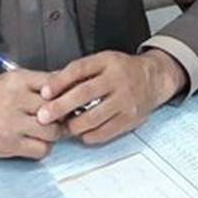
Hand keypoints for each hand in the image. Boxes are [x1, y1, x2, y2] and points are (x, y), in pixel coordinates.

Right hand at [0, 68, 62, 158]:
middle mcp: (16, 100)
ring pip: (52, 132)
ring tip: (46, 130)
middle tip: (59, 117)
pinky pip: (41, 150)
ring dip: (53, 133)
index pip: (55, 83)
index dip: (65, 92)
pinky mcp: (9, 144)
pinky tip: (35, 141)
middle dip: (61, 115)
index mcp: (18, 80)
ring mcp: (12, 124)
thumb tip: (67, 82)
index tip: (67, 98)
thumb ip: (37, 82)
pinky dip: (42, 147)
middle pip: (57, 109)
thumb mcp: (10, 81)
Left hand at [36, 50, 185, 144]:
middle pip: (84, 94)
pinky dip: (88, 135)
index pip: (79, 69)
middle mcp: (118, 79)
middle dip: (60, 107)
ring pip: (93, 117)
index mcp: (108, 62)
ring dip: (73, 125)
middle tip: (43, 116)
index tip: (44, 93)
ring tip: (63, 126)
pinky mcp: (130, 118)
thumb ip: (79, 73)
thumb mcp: (102, 62)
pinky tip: (82, 132)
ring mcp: (125, 100)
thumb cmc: (121, 70)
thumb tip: (50, 88)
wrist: (153, 78)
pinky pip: (104, 132)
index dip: (59, 81)